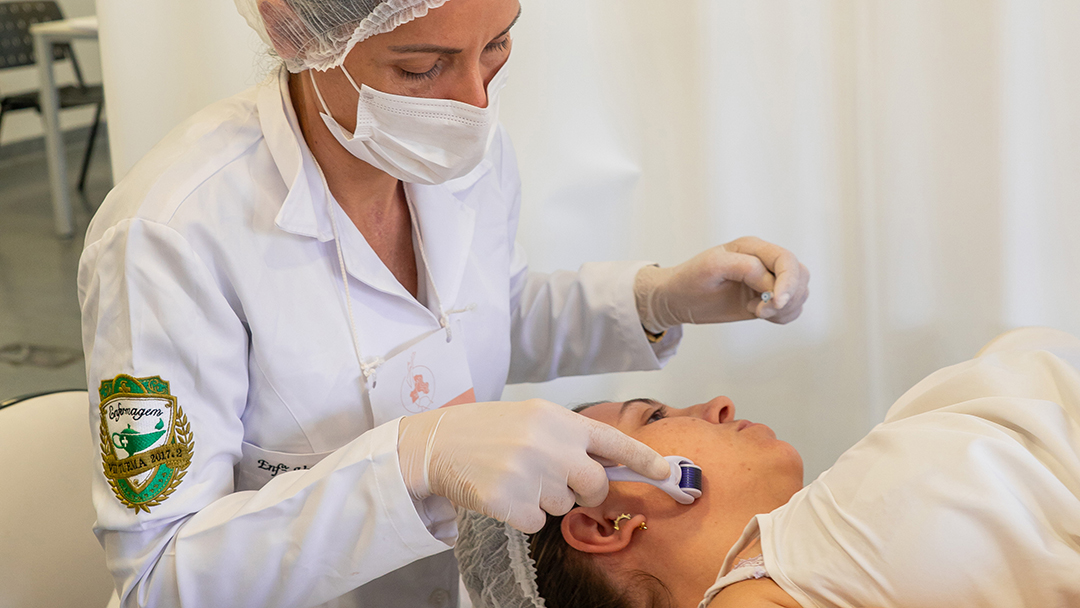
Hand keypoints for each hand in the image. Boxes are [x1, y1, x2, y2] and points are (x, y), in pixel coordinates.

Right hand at [397, 399, 668, 533]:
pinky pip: (536, 521)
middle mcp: (550, 444)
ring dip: (545, 499)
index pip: (613, 441)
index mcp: (559, 420)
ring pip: (563, 505)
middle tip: (554, 479)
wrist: (436, 442)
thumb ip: (571, 438)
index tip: (668, 473)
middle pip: (595, 485)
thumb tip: (611, 464)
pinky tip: (502, 492)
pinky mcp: (510, 502)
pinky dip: (522, 514)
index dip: (644, 460)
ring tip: (515, 476)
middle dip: (583, 490)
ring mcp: (530, 474)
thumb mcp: (534, 420)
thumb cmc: (488, 430)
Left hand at [635, 236, 809, 331]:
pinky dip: (784, 316)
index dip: (788, 282)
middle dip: (787, 297)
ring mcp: (768, 280)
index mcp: (753, 247)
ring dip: (785, 308)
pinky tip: (761, 315)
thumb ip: (745, 268)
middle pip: (800, 275)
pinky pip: (792, 308)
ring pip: (801, 292)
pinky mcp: (767, 299)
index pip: (786, 260)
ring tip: (757, 312)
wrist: (678, 299)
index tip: (776, 303)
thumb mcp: (712, 268)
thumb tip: (770, 282)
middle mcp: (765, 261)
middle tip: (760, 312)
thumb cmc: (690, 280)